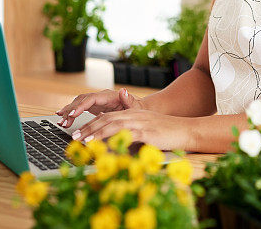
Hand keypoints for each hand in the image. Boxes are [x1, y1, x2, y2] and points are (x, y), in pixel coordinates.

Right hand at [56, 88, 144, 127]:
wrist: (138, 110)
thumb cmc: (138, 110)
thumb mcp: (135, 107)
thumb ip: (129, 100)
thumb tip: (124, 90)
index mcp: (110, 96)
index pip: (92, 98)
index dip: (81, 106)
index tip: (73, 114)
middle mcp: (101, 96)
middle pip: (82, 100)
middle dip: (71, 110)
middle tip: (63, 121)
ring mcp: (97, 101)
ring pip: (78, 104)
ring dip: (69, 112)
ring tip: (61, 122)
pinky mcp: (94, 107)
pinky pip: (80, 108)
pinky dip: (71, 113)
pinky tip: (63, 118)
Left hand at [71, 109, 191, 150]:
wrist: (186, 130)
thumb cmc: (167, 134)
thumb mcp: (146, 132)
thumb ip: (131, 136)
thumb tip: (115, 146)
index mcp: (133, 114)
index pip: (107, 116)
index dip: (91, 124)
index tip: (79, 133)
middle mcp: (134, 115)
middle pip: (106, 118)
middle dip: (88, 128)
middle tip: (74, 137)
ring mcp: (140, 122)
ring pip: (113, 124)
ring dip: (96, 132)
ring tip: (84, 141)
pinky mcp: (146, 131)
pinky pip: (126, 134)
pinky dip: (113, 138)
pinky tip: (105, 144)